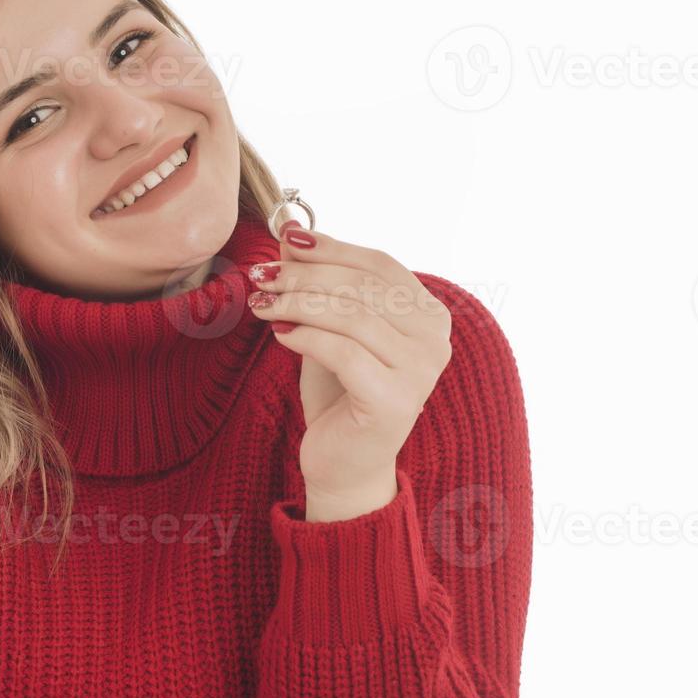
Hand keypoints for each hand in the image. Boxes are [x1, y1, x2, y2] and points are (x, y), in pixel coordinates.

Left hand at [247, 222, 452, 521]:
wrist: (344, 462)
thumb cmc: (338, 393)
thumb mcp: (328, 327)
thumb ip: (319, 284)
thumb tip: (290, 236)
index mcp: (428, 314)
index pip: (379, 264)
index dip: (332, 247)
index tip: (286, 239)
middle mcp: (435, 339)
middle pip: (363, 286)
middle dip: (305, 275)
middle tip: (261, 276)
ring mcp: (421, 371)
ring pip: (352, 316)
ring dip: (298, 303)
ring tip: (262, 305)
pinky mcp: (395, 401)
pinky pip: (344, 352)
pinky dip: (305, 337)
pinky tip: (279, 335)